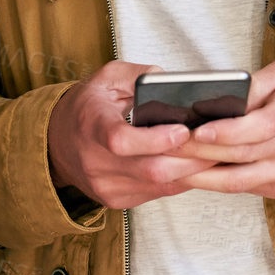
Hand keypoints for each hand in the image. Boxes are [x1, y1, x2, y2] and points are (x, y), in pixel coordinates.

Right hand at [47, 62, 216, 208]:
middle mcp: (95, 162)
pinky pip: (157, 193)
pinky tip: (197, 165)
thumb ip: (139, 75)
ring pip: (159, 185)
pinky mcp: (116, 199)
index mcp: (91, 126)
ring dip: (192, 171)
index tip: (183, 130)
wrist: (55, 142)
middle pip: (150, 169)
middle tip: (219, 142)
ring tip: (217, 153)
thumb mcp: (107, 78)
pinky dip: (180, 179)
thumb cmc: (87, 107)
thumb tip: (170, 81)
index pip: (122, 141)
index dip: (156, 140)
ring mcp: (106, 185)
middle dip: (191, 157)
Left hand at [169, 59, 274, 198]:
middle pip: (242, 154)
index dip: (228, 131)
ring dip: (199, 174)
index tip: (198, 129)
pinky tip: (190, 173)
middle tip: (165, 145)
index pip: (261, 126)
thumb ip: (256, 83)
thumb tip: (218, 95)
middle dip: (199, 151)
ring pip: (238, 179)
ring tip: (167, 165)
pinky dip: (213, 182)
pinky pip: (243, 188)